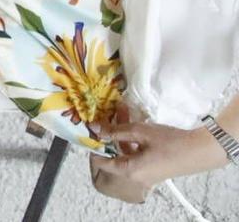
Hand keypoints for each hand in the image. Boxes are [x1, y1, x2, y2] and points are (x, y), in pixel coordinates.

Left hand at [91, 121, 229, 203]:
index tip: (90, 130)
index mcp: (129, 171)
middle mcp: (135, 176)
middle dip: (108, 135)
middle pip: (112, 156)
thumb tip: (93, 128)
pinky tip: (131, 121)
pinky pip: (136, 154)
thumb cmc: (170, 142)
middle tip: (103, 117)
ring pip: (125, 152)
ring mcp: (145, 174)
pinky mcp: (153, 168)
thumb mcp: (140, 132)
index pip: (101, 162)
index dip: (93, 146)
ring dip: (120, 134)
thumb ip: (115, 131)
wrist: (200, 151)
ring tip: (118, 112)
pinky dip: (132, 140)